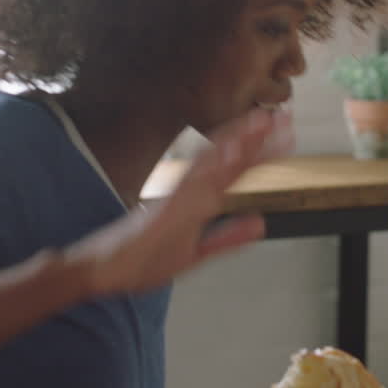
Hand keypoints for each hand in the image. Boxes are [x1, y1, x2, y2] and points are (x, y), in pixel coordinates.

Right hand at [65, 108, 294, 297]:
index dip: (260, 152)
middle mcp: (190, 193)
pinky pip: (190, 185)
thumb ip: (227, 238)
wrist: (103, 271)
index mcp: (198, 201)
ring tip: (261, 121)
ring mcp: (178, 199)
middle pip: (228, 160)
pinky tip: (226, 152)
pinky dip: (208, 168)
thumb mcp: (195, 252)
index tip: (284, 134)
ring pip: (212, 164)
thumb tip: (259, 223)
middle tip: (285, 116)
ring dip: (236, 142)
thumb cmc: (143, 260)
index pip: (234, 172)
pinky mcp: (164, 210)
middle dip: (256, 139)